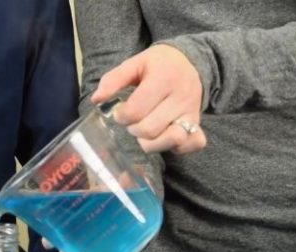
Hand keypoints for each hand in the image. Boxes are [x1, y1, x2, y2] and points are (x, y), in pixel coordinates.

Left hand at [91, 44, 206, 154]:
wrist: (190, 61)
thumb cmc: (158, 65)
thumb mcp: (134, 64)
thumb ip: (113, 80)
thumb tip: (96, 99)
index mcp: (164, 78)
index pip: (136, 110)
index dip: (121, 116)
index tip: (120, 111)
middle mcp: (181, 97)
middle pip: (150, 129)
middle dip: (133, 129)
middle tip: (132, 121)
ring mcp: (192, 112)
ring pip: (172, 140)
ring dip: (151, 142)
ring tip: (144, 132)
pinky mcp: (199, 123)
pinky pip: (194, 144)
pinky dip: (178, 147)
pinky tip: (164, 138)